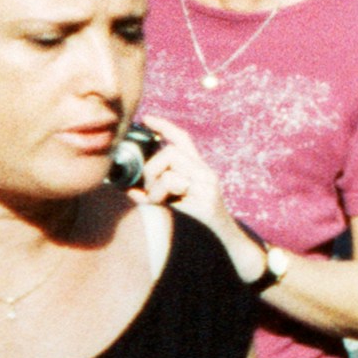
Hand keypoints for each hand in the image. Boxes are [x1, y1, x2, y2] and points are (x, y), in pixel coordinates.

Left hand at [126, 116, 257, 271]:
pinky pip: (175, 183)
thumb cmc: (197, 221)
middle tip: (148, 188)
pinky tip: (162, 204)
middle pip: (171, 150)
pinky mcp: (207, 197)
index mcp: (198, 169)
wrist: (228, 239)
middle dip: (151, 167)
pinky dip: (160, 192)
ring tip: (156, 200)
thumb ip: (156, 194)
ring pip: (171, 164)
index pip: (183, 139)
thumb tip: (129, 191)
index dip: (164, 126)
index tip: (147, 118)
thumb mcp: (175, 203)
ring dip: (155, 182)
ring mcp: (208, 184)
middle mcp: (205, 172)